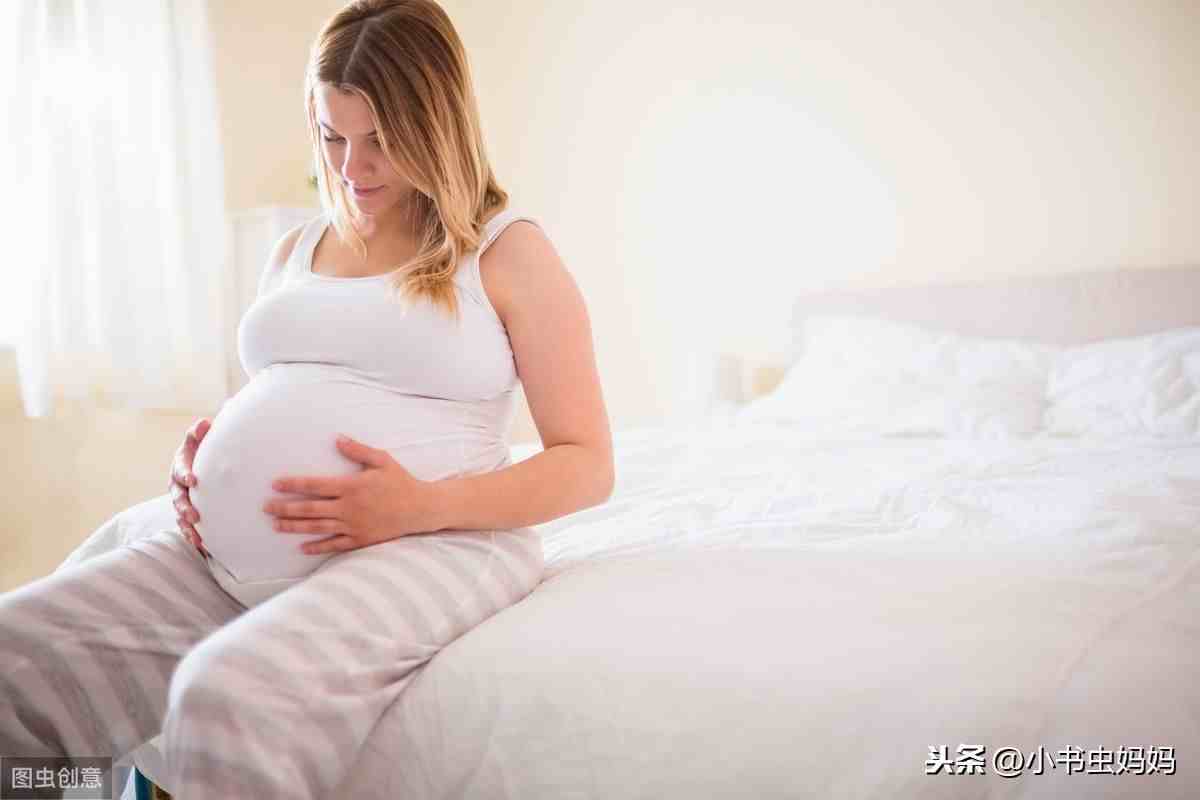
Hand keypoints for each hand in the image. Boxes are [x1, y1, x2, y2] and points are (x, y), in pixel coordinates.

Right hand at [169, 417, 211, 556]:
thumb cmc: (201, 447)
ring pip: (180, 515)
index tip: (194, 480)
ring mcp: (180, 499)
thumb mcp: (199, 437)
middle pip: (178, 497)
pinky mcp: (187, 511)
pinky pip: (187, 526)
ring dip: (187, 527)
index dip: (185, 474)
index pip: (180, 469)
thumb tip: (205, 423)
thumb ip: (199, 430)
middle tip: (194, 516)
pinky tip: (202, 548)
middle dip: (184, 507)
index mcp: (180, 464)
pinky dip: (192, 536)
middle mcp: (177, 484)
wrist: (200, 460)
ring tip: (197, 539)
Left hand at [263, 434, 443, 555]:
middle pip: (310, 509)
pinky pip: (334, 545)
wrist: (420, 508)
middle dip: (285, 508)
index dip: (293, 485)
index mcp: (351, 486)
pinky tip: (302, 548)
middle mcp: (348, 508)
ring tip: (276, 526)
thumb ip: (358, 450)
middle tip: (266, 508)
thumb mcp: (382, 460)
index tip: (275, 484)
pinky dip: (317, 547)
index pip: (315, 485)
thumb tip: (337, 439)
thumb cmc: (401, 482)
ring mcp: (353, 526)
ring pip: (317, 527)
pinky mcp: (359, 539)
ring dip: (294, 527)